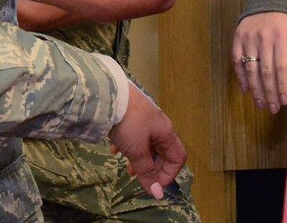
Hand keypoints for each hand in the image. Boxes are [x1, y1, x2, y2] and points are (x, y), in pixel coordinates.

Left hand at [108, 82, 186, 199]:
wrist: (107, 93)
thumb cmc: (127, 123)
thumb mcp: (136, 150)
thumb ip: (147, 172)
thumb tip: (158, 194)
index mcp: (166, 132)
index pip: (178, 157)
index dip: (169, 174)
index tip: (154, 185)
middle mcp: (158, 123)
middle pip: (162, 151)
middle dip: (152, 167)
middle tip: (139, 177)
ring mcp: (144, 116)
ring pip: (146, 143)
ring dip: (139, 158)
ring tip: (127, 168)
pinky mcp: (129, 111)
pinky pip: (133, 133)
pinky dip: (127, 145)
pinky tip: (114, 150)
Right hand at [231, 12, 286, 112]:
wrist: (269, 5)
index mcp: (282, 37)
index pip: (282, 67)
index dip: (283, 86)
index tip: (285, 101)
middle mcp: (263, 37)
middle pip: (266, 70)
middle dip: (270, 92)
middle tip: (273, 108)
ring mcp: (247, 37)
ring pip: (250, 68)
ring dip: (255, 89)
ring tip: (261, 104)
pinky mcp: (237, 38)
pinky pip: (237, 61)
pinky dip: (241, 77)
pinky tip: (247, 89)